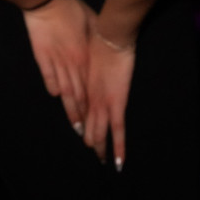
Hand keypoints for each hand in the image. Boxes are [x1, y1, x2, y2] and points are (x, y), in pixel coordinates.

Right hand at [22, 0, 93, 130]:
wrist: (46, 2)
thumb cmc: (71, 8)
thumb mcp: (91, 21)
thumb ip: (97, 36)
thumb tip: (104, 44)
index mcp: (85, 55)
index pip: (91, 84)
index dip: (95, 102)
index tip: (99, 117)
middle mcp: (73, 62)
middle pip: (79, 93)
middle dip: (83, 114)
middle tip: (88, 134)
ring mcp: (56, 61)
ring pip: (66, 90)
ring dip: (70, 108)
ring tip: (76, 125)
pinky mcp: (42, 57)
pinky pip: (49, 76)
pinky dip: (53, 86)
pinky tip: (57, 97)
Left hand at [83, 29, 135, 168]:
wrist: (108, 37)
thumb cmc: (102, 38)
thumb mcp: (92, 50)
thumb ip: (90, 56)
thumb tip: (90, 52)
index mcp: (85, 86)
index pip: (83, 109)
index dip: (82, 121)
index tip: (82, 130)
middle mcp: (91, 98)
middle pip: (88, 124)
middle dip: (90, 138)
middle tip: (92, 151)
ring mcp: (102, 103)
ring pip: (99, 132)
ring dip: (100, 147)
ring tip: (101, 161)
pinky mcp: (115, 104)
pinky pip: (117, 130)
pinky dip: (117, 147)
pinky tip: (117, 162)